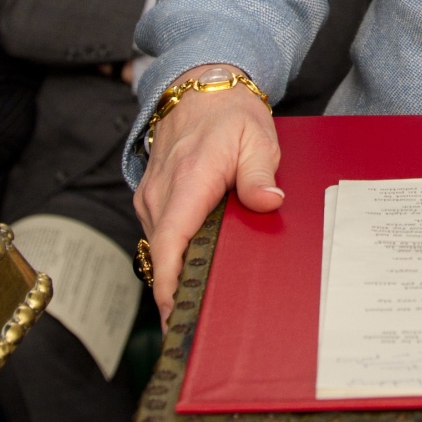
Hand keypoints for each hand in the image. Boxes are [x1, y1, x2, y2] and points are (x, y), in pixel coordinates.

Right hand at [134, 66, 281, 322]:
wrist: (200, 89)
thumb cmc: (230, 115)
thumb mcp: (257, 139)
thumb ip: (260, 175)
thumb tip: (270, 203)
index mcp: (188, 180)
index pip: (169, 241)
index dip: (169, 282)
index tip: (175, 313)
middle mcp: (161, 192)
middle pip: (162, 254)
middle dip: (176, 292)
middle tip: (196, 331)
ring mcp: (151, 196)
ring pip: (159, 246)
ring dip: (175, 274)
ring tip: (198, 310)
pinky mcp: (151, 199)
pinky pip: (159, 235)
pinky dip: (173, 255)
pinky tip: (193, 273)